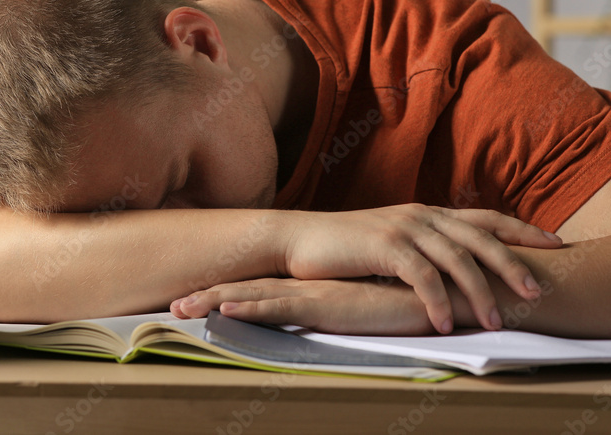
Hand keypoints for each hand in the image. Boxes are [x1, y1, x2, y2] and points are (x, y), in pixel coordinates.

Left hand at [171, 277, 439, 335]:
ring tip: (180, 310)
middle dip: (206, 298)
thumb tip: (326, 322)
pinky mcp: (328, 305)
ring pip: (253, 297)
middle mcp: (306, 288)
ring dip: (214, 302)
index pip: (258, 291)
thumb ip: (344, 312)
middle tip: (171, 307)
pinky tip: (226, 311)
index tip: (193, 301)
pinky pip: (282, 308)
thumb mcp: (366, 310)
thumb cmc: (406, 303)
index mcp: (312, 290)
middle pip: (245, 291)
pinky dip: (252, 310)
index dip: (224, 296)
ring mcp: (314, 294)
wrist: (439, 293)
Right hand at [279, 205, 559, 333]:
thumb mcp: (392, 240)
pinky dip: (437, 302)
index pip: (484, 218)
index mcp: (427, 213)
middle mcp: (421, 215)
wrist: (299, 239)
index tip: (556, 245)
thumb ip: (424, 247)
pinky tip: (443, 325)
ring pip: (457, 259)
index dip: (521, 230)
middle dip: (513, 265)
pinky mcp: (383, 246)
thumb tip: (454, 269)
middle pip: (481, 237)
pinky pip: (422, 276)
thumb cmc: (345, 247)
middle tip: (537, 293)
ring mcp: (403, 228)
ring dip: (479, 293)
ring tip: (494, 322)